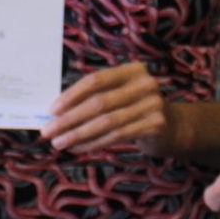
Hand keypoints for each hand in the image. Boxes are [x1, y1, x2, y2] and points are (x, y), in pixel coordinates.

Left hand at [40, 62, 167, 155]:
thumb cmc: (134, 108)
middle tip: (48, 131)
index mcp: (132, 70)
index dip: (71, 95)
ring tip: (59, 142)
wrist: (171, 127)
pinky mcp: (155, 125)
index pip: (96, 80)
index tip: (52, 110)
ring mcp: (152, 105)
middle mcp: (144, 84)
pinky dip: (94, 143)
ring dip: (78, 134)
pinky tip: (79, 148)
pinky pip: (117, 136)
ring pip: (106, 122)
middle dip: (70, 118)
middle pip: (99, 103)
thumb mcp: (119, 94)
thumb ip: (94, 97)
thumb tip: (56, 111)